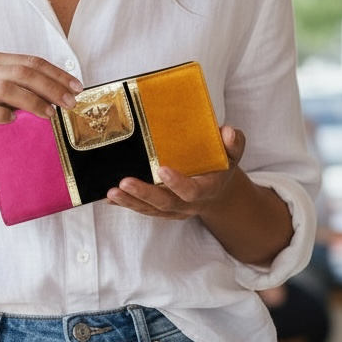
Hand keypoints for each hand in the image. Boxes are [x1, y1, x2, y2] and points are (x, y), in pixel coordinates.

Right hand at [0, 51, 82, 166]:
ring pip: (5, 88)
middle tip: (69, 103)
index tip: (77, 88)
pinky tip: (14, 121)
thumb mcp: (9, 100)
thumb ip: (28, 91)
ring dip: (32, 101)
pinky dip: (2, 115)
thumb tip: (66, 94)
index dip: (56, 73)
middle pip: (21, 72)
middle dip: (50, 86)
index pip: (30, 62)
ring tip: (50, 114)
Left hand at [106, 125, 244, 219]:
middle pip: (165, 204)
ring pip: (150, 209)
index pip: (192, 191)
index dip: (178, 184)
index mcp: (206, 189)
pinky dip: (125, 204)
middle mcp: (188, 204)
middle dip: (144, 194)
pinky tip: (108, 197)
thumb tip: (228, 132)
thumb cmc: (221, 167)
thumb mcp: (232, 154)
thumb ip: (234, 144)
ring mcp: (173, 209)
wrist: (217, 192)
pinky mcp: (160, 210)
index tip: (162, 169)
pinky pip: (142, 209)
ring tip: (111, 192)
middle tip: (124, 183)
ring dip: (129, 202)